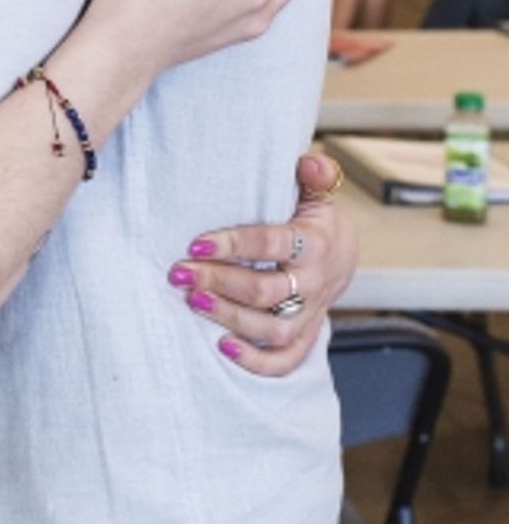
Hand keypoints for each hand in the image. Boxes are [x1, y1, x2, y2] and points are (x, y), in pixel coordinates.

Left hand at [167, 152, 355, 376]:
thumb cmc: (315, 220)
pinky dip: (256, 360)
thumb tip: (310, 162)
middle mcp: (314, 282)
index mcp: (315, 243)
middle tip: (180, 273)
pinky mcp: (305, 336)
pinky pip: (285, 359)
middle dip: (220, 282)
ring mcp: (310, 313)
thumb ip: (313, 175)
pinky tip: (222, 347)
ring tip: (193, 301)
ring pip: (272, 327)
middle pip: (266, 290)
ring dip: (230, 317)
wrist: (343, 257)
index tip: (195, 244)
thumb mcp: (317, 193)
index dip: (234, 244)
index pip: (272, 244)